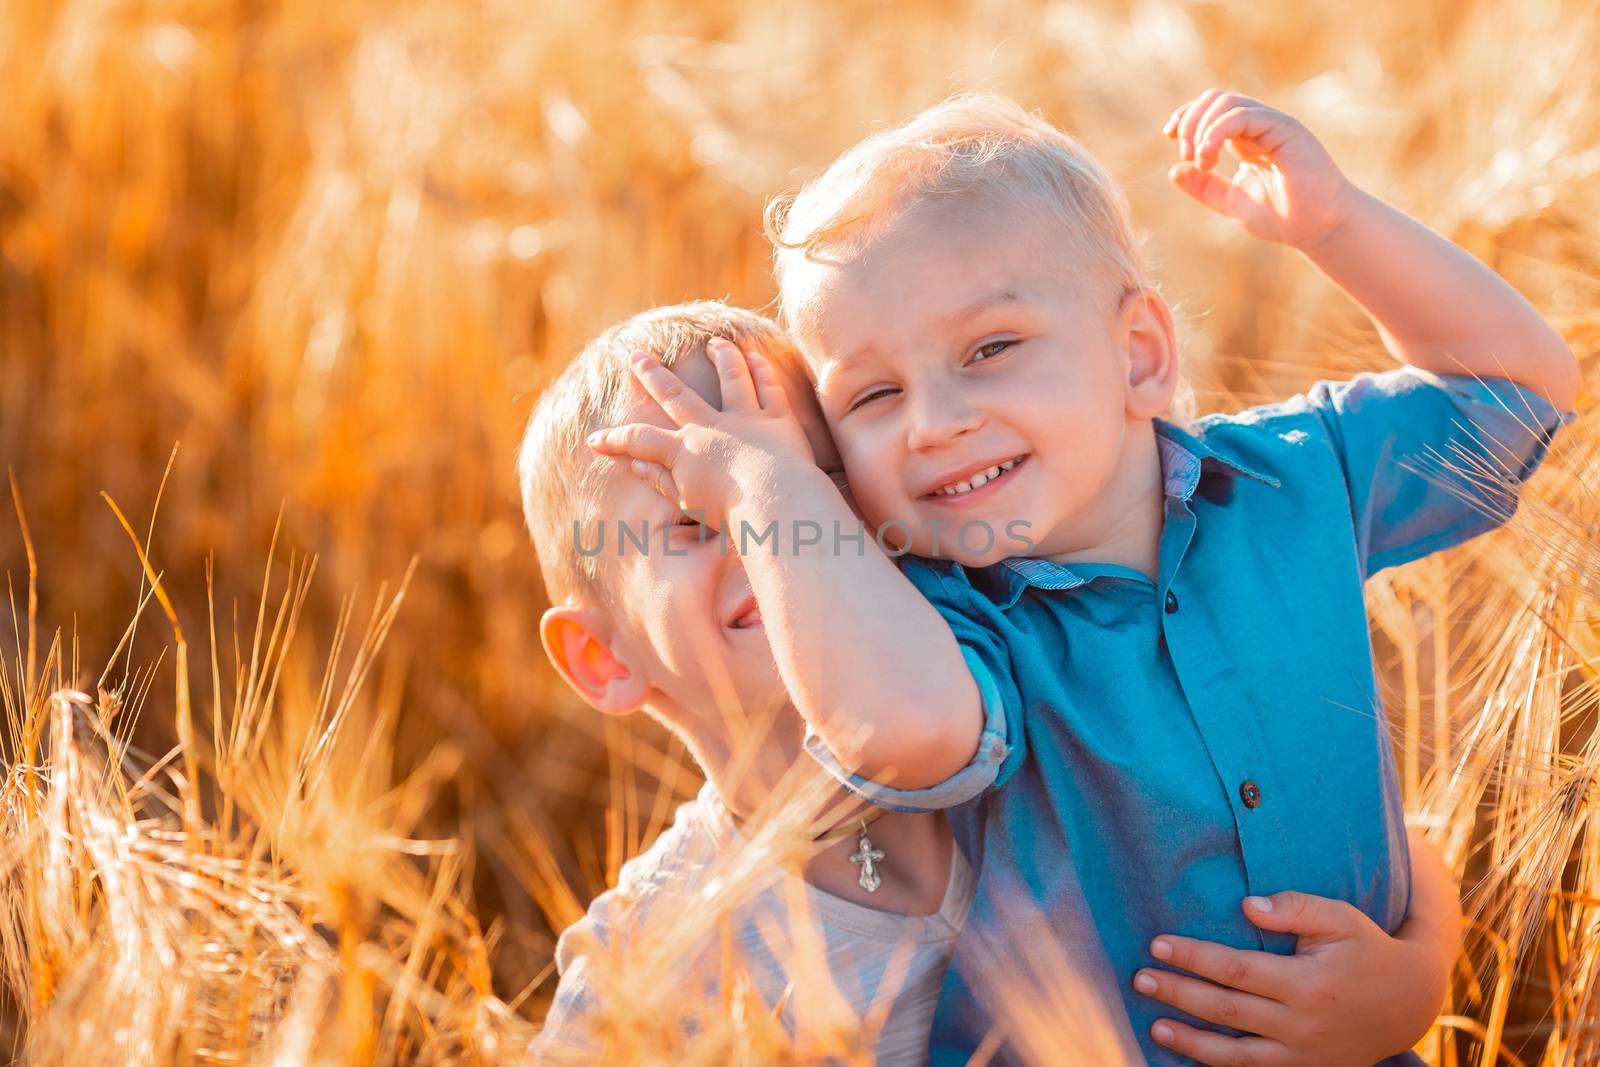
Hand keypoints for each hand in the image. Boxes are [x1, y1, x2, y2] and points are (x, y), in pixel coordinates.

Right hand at [586, 338, 816, 530]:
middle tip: (636, 355)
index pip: (640, 441)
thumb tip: (637, 465)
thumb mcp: (688, 502)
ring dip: (721, 356)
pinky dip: (761, 370)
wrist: (776, 505)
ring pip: (731, 377)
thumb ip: (662, 481)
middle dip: (652, 374)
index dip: (615, 441)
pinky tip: (755, 356)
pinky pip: (769, 387)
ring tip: (713, 343)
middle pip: (676, 393)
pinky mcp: (778, 419)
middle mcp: (712, 427)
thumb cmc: (732, 514)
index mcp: (686, 451)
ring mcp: (746, 419)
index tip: (594, 441)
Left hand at [1134, 891, 1437, 1066]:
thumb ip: (1294, 908)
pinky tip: (1188, 1056)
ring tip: (1154, 1025)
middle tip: (1140, 980)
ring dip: (1190, 1042)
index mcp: (1308, 984)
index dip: (1195, 957)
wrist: (1406, 1003)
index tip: (1158, 944)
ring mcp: (1303, 1056)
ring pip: (1236, 1055)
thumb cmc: (1365, 949)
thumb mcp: (1339, 918)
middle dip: (1180, 995)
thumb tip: (1246, 905)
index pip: (1237, 970)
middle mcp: (1302, 1025)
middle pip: (1227, 1012)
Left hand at [1164, 89, 1354, 249]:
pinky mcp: (1284, 128)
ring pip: (1226, 101)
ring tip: (1199, 159)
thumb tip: (1173, 170)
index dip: (1186, 116)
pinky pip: (1243, 115)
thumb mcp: (1232, 202)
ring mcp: (1272, 124)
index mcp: (1246, 140)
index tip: (1170, 136)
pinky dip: (1217, 131)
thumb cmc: (1284, 217)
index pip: (1211, 109)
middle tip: (1185, 153)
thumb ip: (1204, 187)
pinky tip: (1208, 156)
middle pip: (1215, 98)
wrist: (1319, 227)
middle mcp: (1259, 127)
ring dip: (1201, 126)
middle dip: (1189, 119)